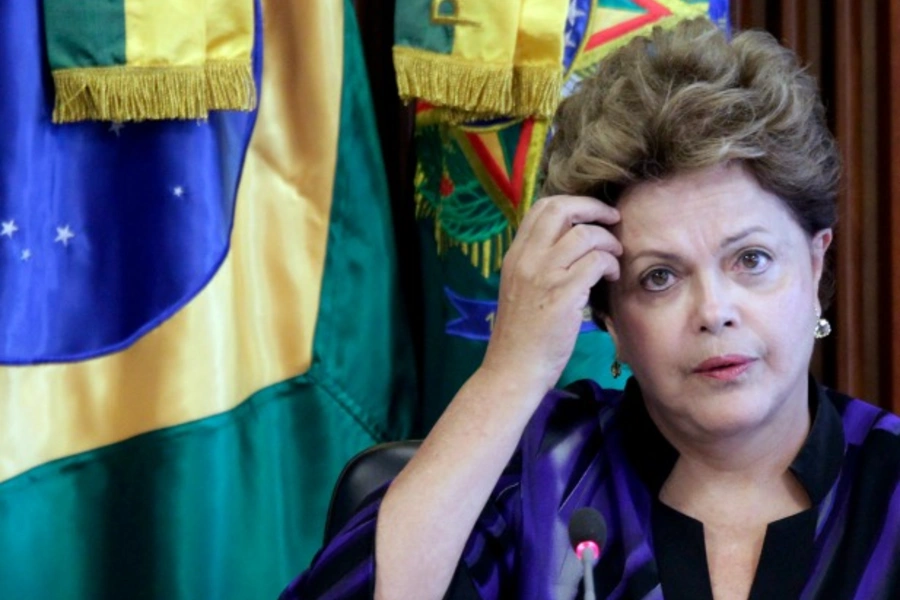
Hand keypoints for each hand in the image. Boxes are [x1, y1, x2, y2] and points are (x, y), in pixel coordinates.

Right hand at [481, 195, 621, 393]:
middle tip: (613, 220)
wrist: (512, 369)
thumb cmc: (521, 336)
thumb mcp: (521, 290)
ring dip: (608, 241)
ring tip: (615, 257)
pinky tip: (613, 278)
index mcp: (515, 255)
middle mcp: (526, 259)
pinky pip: (596, 262)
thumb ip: (539, 265)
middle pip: (561, 209)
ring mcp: (543, 276)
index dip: (573, 203)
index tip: (592, 216)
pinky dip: (612, 264)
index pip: (542, 208)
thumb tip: (571, 244)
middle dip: (594, 208)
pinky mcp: (562, 295)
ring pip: (585, 234)